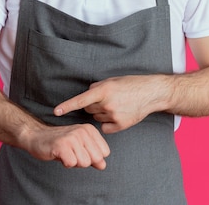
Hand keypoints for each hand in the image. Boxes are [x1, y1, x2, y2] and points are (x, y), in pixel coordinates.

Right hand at [23, 122, 109, 169]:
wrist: (36, 137)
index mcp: (89, 129)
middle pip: (96, 158)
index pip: (104, 153)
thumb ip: (93, 156)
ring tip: (65, 153)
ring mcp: (72, 137)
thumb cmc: (60, 143)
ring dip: (73, 162)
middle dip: (83, 161)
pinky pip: (71, 163)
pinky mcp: (62, 145)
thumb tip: (103, 165)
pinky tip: (59, 155)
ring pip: (84, 162)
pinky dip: (65, 163)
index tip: (79, 151)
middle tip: (71, 153)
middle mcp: (83, 131)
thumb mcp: (79, 147)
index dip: (92, 157)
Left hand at [54, 75, 170, 133]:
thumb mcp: (112, 81)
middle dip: (93, 105)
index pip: (81, 100)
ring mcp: (114, 115)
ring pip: (97, 118)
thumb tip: (86, 96)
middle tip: (107, 100)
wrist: (151, 93)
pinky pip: (105, 127)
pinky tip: (119, 114)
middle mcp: (107, 103)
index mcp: (104, 90)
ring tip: (117, 105)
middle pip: (89, 109)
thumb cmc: (131, 84)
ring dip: (102, 113)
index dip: (67, 106)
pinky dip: (108, 123)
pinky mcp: (120, 125)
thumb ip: (97, 87)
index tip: (56, 111)